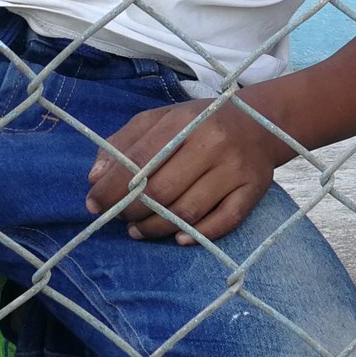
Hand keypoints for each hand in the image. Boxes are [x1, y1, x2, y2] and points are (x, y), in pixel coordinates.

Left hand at [86, 99, 284, 242]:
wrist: (261, 120)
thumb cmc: (201, 122)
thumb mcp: (162, 119)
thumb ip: (125, 142)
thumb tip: (95, 179)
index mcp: (184, 120)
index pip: (139, 161)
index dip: (111, 188)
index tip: (94, 203)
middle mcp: (212, 143)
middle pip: (161, 191)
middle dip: (131, 212)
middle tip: (122, 218)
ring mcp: (235, 168)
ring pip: (187, 212)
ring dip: (156, 229)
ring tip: (140, 230)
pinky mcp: (254, 188)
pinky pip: (224, 221)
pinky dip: (197, 236)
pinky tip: (178, 238)